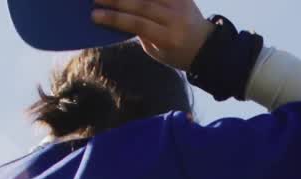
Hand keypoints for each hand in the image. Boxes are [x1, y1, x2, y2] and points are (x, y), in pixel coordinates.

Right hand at [91, 0, 214, 70]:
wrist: (206, 46)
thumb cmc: (175, 53)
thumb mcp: (156, 51)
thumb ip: (139, 33)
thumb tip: (116, 15)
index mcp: (169, 37)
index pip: (138, 24)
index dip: (116, 19)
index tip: (94, 15)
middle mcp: (176, 18)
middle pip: (142, 5)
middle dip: (116, 0)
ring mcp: (180, 3)